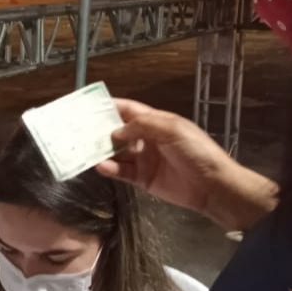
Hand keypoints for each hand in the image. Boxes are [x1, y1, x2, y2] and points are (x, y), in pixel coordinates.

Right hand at [95, 99, 276, 230]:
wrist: (213, 186)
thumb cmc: (196, 152)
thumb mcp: (173, 129)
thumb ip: (143, 125)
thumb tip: (117, 130)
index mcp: (157, 122)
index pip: (129, 110)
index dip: (110, 106)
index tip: (89, 105)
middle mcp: (147, 138)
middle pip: (118, 130)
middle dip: (100, 129)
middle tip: (78, 129)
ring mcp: (144, 159)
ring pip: (116, 152)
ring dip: (101, 150)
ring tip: (83, 149)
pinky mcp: (143, 179)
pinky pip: (122, 171)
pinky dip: (110, 168)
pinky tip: (100, 166)